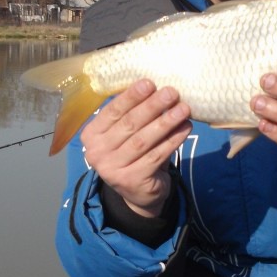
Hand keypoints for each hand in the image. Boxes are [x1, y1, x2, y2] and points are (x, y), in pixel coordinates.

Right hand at [80, 79, 191, 217]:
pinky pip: (155, 156)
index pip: (112, 111)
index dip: (131, 96)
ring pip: (143, 140)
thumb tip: (157, 87)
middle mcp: (96, 152)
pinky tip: (184, 129)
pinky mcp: (131, 181)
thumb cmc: (133, 154)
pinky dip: (172, 141)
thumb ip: (133, 114)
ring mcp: (112, 169)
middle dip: (152, 106)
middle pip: (129, 124)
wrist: (138, 193)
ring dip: (166, 122)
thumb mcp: (126, 134)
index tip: (150, 83)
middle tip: (171, 92)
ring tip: (183, 109)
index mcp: (91, 135)